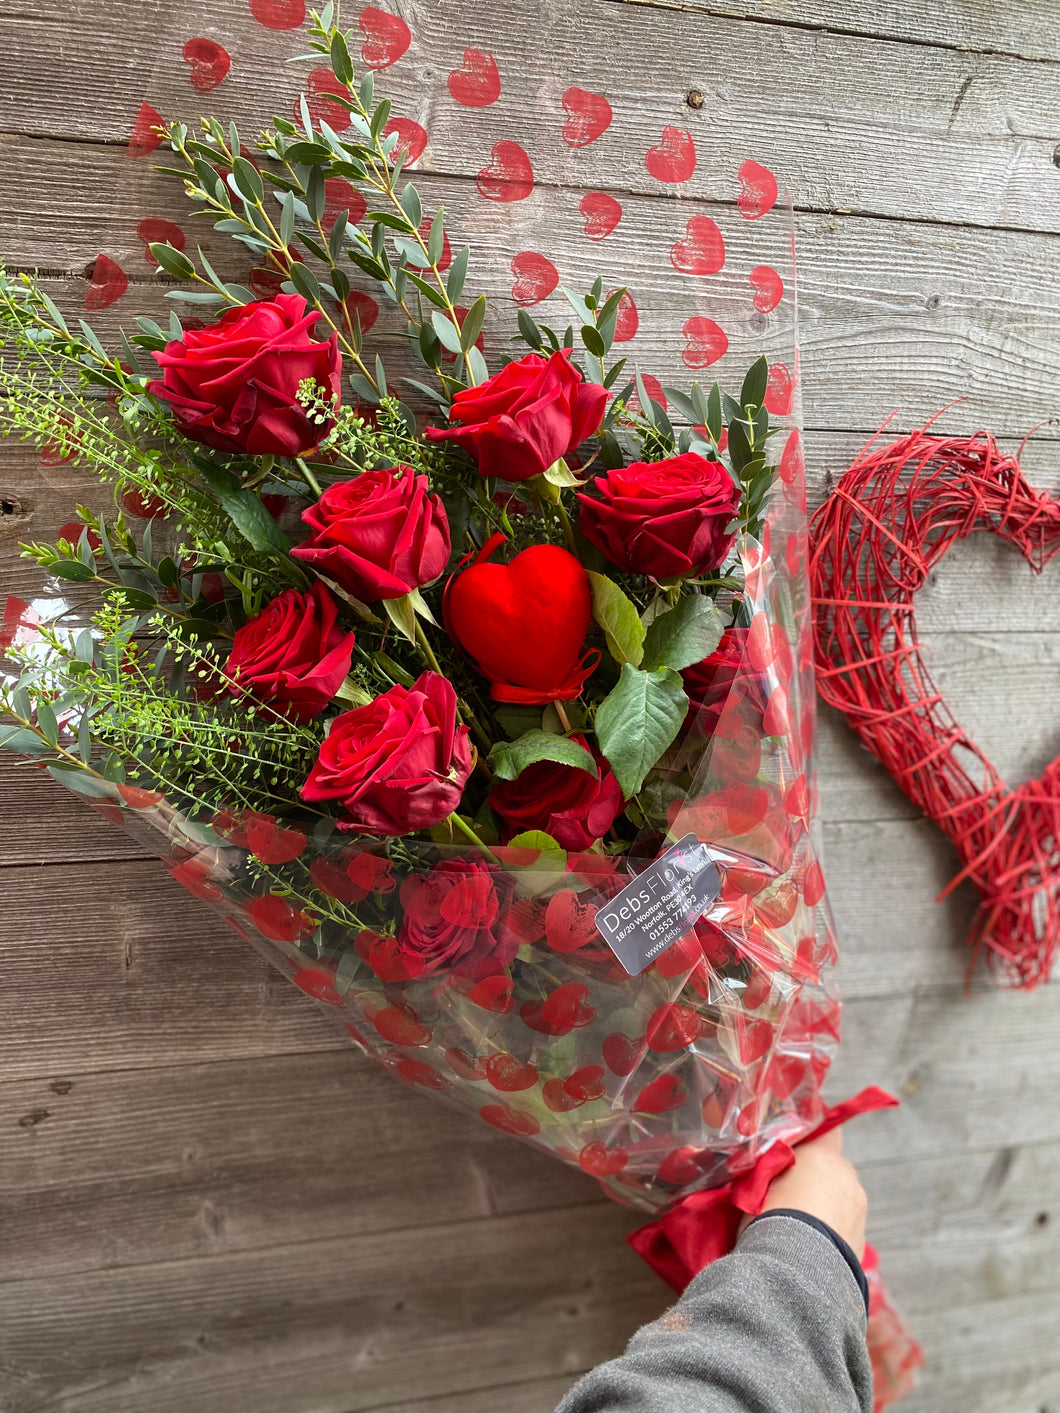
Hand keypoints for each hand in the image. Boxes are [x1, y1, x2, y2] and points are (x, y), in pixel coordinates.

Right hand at [739, 1129, 867, 1258]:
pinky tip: (808, 1250)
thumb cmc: (770, 1219)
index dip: (812, 1138)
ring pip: (840, 1201)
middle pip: (833, 1169)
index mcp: (824, 1157)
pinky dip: (830, 1236)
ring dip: (824, 1208)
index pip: (827, 1130)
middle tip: (787, 1195)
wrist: (794, 1273)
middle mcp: (848, 1180)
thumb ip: (771, 1169)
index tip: (794, 1150)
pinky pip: (843, 1230)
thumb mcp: (757, 1183)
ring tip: (797, 1229)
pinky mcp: (861, 1245)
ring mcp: (858, 1214)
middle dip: (815, 1178)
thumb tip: (768, 1165)